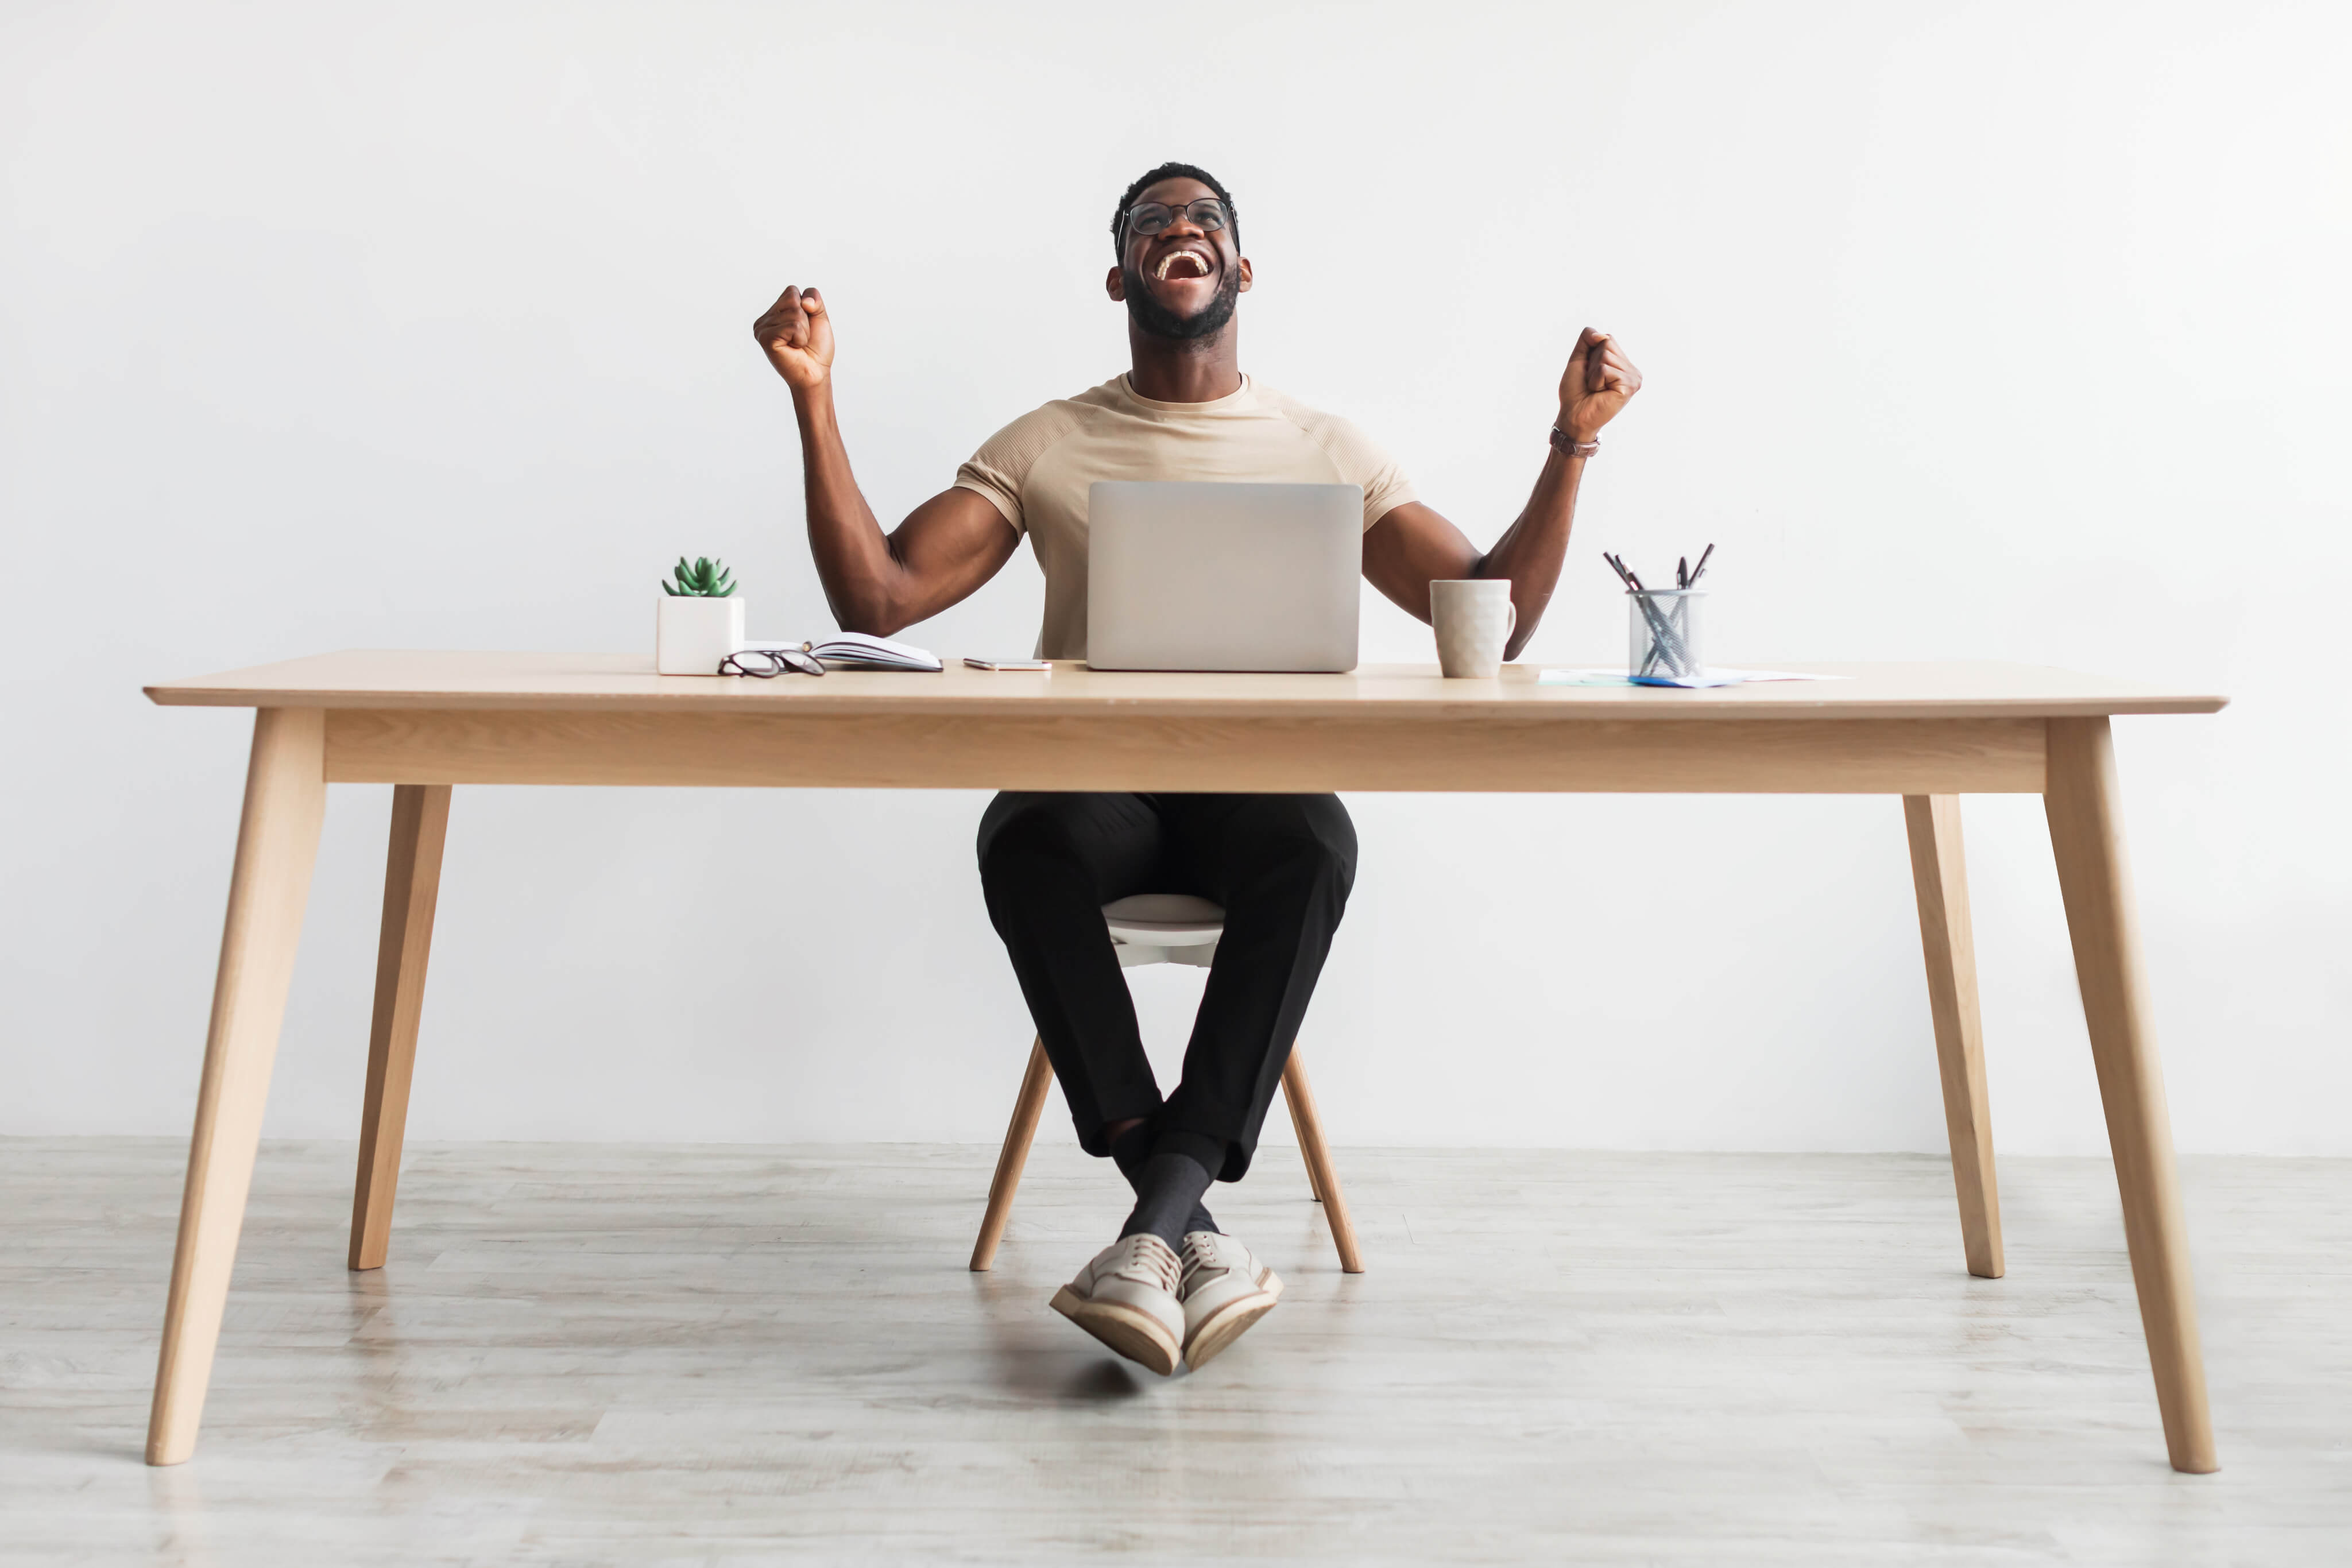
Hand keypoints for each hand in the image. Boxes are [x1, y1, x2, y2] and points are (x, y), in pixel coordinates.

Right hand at [753, 285, 833, 391]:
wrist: (815, 373)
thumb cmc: (816, 348)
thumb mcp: (820, 317)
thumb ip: (815, 299)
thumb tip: (804, 302)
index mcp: (774, 311)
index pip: (792, 291)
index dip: (807, 307)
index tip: (804, 327)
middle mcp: (764, 319)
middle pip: (793, 299)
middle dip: (806, 319)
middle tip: (801, 338)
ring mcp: (762, 328)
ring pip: (795, 312)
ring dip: (804, 330)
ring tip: (798, 344)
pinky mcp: (765, 338)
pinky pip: (793, 326)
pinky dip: (801, 337)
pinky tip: (794, 348)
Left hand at [1558, 327, 1640, 443]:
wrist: (1574, 415)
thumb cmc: (1576, 391)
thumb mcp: (1579, 358)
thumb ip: (1588, 338)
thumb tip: (1601, 336)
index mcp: (1623, 362)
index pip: (1607, 338)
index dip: (1591, 354)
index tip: (1590, 373)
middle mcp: (1631, 369)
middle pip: (1607, 344)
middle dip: (1592, 363)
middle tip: (1592, 382)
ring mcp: (1633, 377)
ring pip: (1605, 356)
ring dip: (1593, 373)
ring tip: (1596, 388)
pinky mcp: (1629, 386)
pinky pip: (1605, 369)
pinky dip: (1595, 380)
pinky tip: (1600, 393)